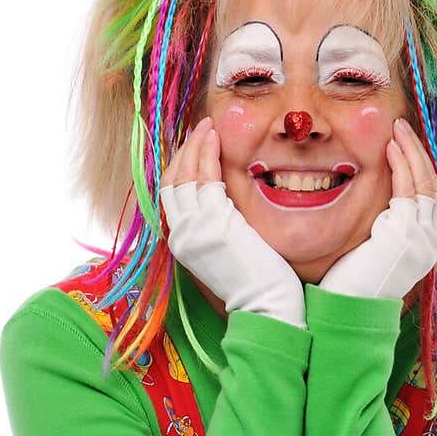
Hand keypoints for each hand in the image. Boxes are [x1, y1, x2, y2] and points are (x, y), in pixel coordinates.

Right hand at [160, 117, 306, 329]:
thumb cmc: (256, 284)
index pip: (171, 196)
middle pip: (171, 182)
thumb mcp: (228, 251)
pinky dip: (208, 155)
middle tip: (202, 128)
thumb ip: (218, 226)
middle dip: (184, 151)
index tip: (196, 148)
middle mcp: (181, 236)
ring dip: (195, 146)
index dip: (181, 167)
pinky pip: (204, 180)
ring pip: (183, 176)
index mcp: (182, 243)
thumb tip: (222, 205)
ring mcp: (194, 230)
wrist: (266, 308)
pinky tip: (216, 139)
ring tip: (209, 127)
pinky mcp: (213, 225)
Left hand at [317, 118, 436, 301]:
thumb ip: (383, 227)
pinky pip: (410, 188)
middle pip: (433, 185)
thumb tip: (379, 207)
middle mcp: (430, 242)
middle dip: (419, 154)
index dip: (419, 168)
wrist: (348, 308)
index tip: (403, 146)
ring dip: (412, 152)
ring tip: (397, 130)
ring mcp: (422, 237)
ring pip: (426, 182)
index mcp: (424, 246)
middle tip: (402, 128)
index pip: (429, 197)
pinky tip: (391, 148)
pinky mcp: (407, 232)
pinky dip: (402, 165)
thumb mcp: (373, 249)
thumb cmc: (352, 285)